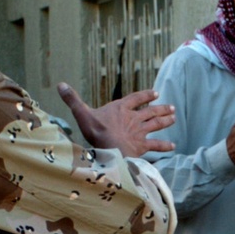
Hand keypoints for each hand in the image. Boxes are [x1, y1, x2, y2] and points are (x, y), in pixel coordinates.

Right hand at [57, 81, 175, 156]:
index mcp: (121, 108)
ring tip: (174, 118)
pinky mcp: (142, 146)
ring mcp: (139, 132)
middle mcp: (133, 118)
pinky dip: (165, 146)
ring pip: (156, 124)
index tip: (156, 93)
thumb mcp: (82, 113)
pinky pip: (156, 145)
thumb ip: (72, 99)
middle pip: (150, 111)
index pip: (136, 98)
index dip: (146, 95)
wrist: (108, 148)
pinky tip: (173, 146)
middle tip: (172, 107)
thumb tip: (60, 84)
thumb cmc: (95, 131)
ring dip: (166, 121)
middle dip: (161, 109)